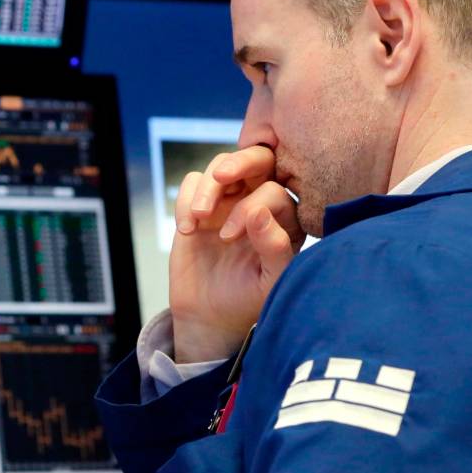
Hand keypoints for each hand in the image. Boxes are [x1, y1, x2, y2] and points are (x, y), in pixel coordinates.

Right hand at [169, 145, 305, 362]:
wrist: (211, 313)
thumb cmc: (249, 298)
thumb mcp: (270, 281)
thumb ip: (274, 247)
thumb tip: (258, 211)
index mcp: (285, 218)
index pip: (274, 191)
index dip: (251, 208)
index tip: (229, 237)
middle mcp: (261, 200)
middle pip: (258, 159)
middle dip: (238, 162)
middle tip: (220, 176)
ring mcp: (230, 199)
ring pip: (221, 166)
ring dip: (206, 188)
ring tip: (196, 219)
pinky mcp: (201, 204)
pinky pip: (192, 182)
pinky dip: (186, 200)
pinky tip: (187, 230)